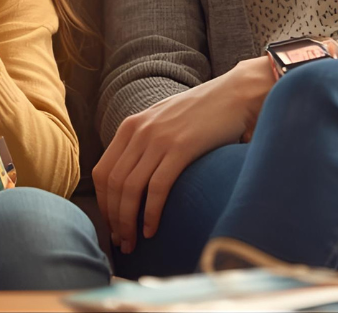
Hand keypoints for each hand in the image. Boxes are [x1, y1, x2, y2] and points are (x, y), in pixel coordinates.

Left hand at [92, 56, 273, 253]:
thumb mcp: (164, 123)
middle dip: (113, 218)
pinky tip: (152, 230)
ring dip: (128, 222)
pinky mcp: (181, 148)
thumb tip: (134, 180)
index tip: (111, 224)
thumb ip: (145, 144)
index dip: (103, 203)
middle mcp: (139, 132)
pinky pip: (157, 188)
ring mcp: (158, 139)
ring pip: (130, 189)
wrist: (235, 94)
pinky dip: (151, 213)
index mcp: (130, 127)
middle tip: (121, 243)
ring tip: (133, 243)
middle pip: (113, 184)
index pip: (102, 172)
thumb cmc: (203, 114)